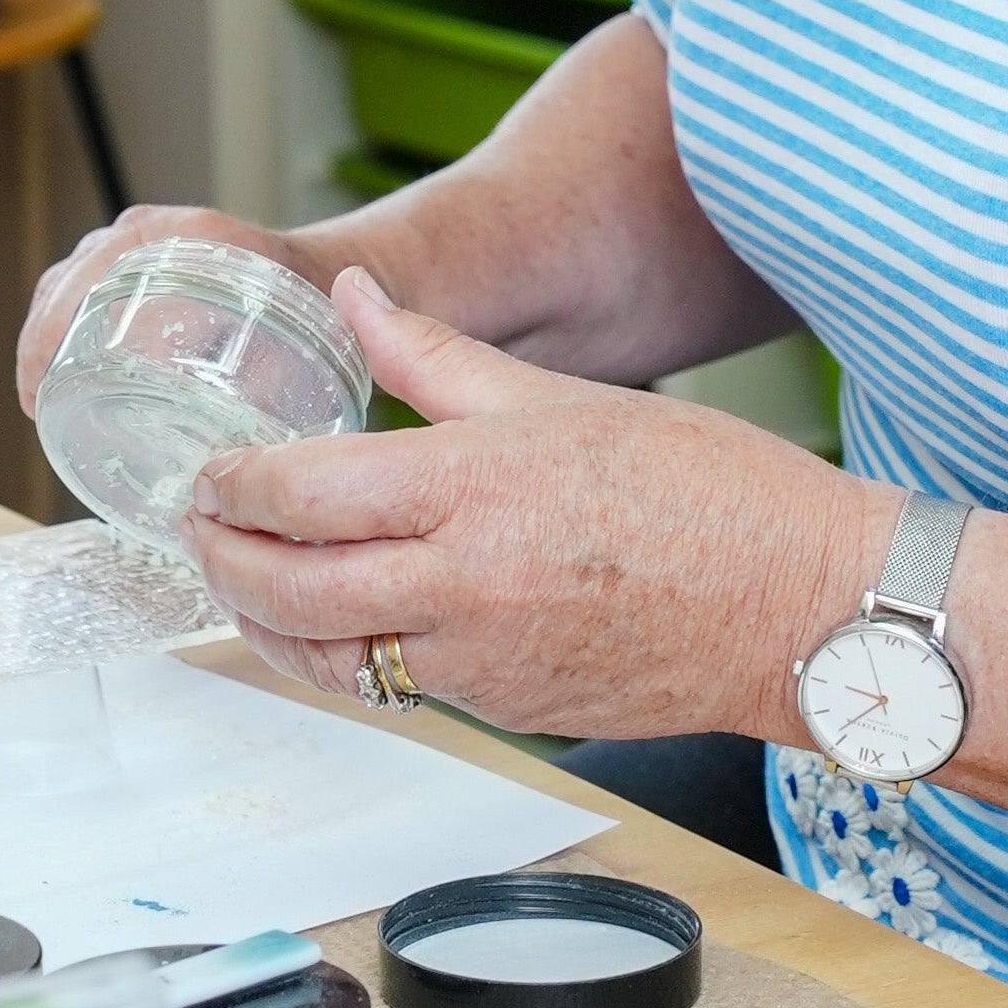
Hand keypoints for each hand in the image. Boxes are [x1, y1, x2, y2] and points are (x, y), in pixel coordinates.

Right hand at [17, 204, 329, 416]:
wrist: (319, 268)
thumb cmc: (310, 305)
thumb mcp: (295, 344)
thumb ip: (265, 388)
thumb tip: (224, 459)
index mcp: (194, 236)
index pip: (100, 276)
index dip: (60, 331)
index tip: (48, 387)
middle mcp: (156, 228)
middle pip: (70, 280)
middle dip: (42, 342)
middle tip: (36, 404)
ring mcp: (138, 237)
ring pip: (68, 282)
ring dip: (46, 335)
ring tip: (38, 396)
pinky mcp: (132, 256)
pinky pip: (80, 284)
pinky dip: (61, 325)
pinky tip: (56, 372)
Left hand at [181, 268, 887, 741]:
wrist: (812, 610)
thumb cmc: (712, 493)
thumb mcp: (564, 398)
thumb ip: (436, 355)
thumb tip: (354, 297)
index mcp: (477, 488)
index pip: (307, 493)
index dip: (235, 485)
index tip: (208, 474)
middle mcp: (468, 583)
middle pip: (293, 588)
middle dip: (222, 560)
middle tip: (196, 529)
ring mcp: (486, 660)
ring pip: (332, 657)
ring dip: (266, 624)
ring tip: (242, 580)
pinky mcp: (510, 710)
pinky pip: (398, 688)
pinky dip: (344, 657)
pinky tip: (333, 621)